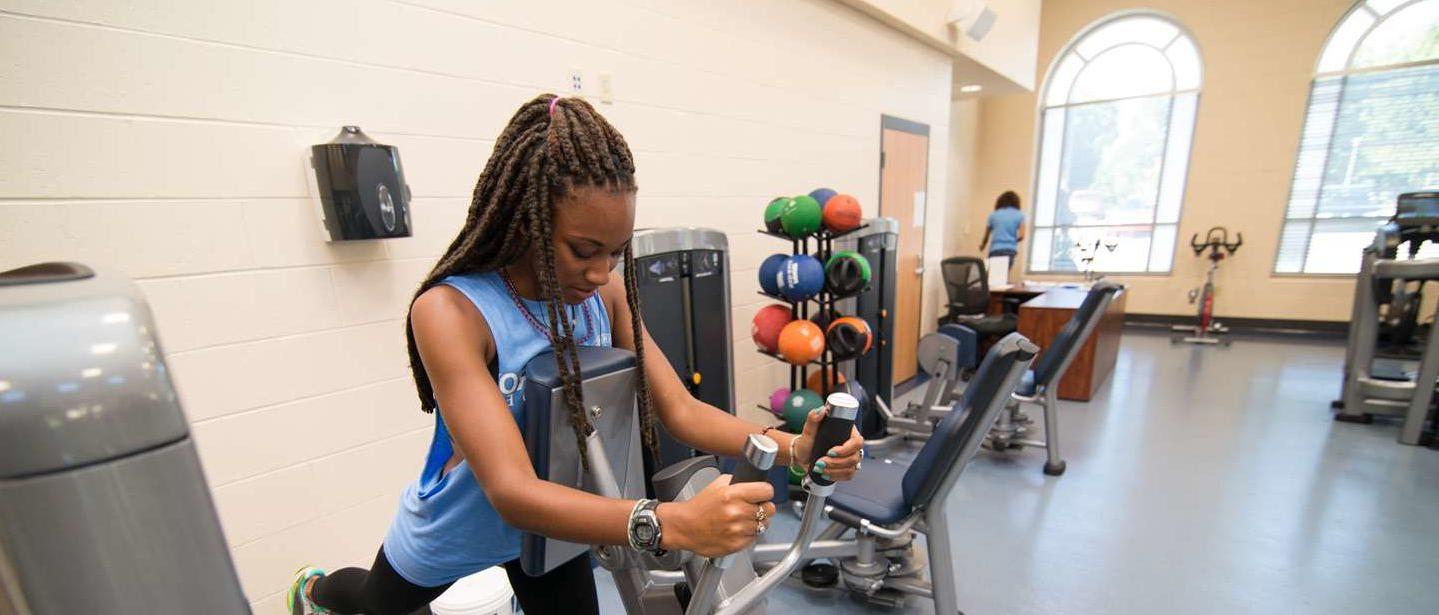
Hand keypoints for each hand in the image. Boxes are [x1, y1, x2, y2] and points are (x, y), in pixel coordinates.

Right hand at [657, 474, 775, 557]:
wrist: (684, 527)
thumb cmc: (699, 507)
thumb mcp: (717, 484)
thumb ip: (738, 482)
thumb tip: (755, 482)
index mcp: (733, 494)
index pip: (767, 491)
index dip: (765, 492)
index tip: (763, 494)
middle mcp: (737, 512)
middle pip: (770, 509)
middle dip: (764, 507)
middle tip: (754, 507)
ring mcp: (738, 530)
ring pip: (764, 525)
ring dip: (756, 522)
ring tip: (742, 519)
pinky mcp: (737, 544)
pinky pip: (754, 537)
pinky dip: (749, 534)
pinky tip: (737, 529)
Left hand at [796, 407, 864, 481]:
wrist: (803, 455)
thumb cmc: (808, 441)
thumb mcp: (809, 429)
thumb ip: (813, 418)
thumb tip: (822, 410)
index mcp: (848, 433)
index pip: (857, 442)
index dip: (846, 449)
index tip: (830, 451)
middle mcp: (852, 446)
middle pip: (854, 457)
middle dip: (836, 462)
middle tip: (821, 461)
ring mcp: (851, 458)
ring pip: (851, 468)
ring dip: (834, 470)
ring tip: (819, 467)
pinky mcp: (847, 469)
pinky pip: (848, 475)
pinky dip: (835, 476)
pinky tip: (825, 474)